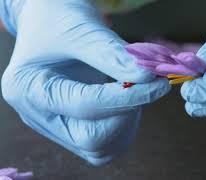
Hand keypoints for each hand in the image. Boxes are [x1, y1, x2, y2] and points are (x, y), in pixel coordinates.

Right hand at [1, 0, 169, 165]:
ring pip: (101, 147)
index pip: (86, 106)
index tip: (157, 83)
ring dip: (128, 121)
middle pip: (92, 139)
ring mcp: (58, 124)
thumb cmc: (56, 17)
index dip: (128, 96)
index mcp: (29, 89)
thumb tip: (148, 77)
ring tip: (133, 88)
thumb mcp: (80, 28)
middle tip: (147, 86)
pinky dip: (124, 124)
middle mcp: (41, 116)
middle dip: (127, 114)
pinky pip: (105, 142)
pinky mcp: (75, 126)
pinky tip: (127, 98)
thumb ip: (112, 55)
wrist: (49, 20)